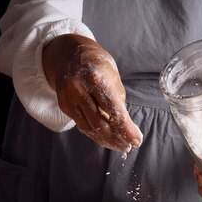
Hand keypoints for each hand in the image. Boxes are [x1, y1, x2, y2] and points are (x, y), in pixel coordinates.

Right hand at [42, 34, 142, 152]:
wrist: (70, 54)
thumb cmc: (98, 67)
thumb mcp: (113, 78)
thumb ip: (118, 103)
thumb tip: (125, 128)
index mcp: (97, 79)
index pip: (115, 112)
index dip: (127, 129)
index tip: (137, 140)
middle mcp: (80, 89)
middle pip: (101, 124)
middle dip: (117, 139)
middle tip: (129, 146)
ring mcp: (69, 98)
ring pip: (90, 128)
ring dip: (106, 140)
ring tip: (120, 145)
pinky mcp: (64, 106)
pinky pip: (82, 125)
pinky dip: (95, 134)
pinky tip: (105, 138)